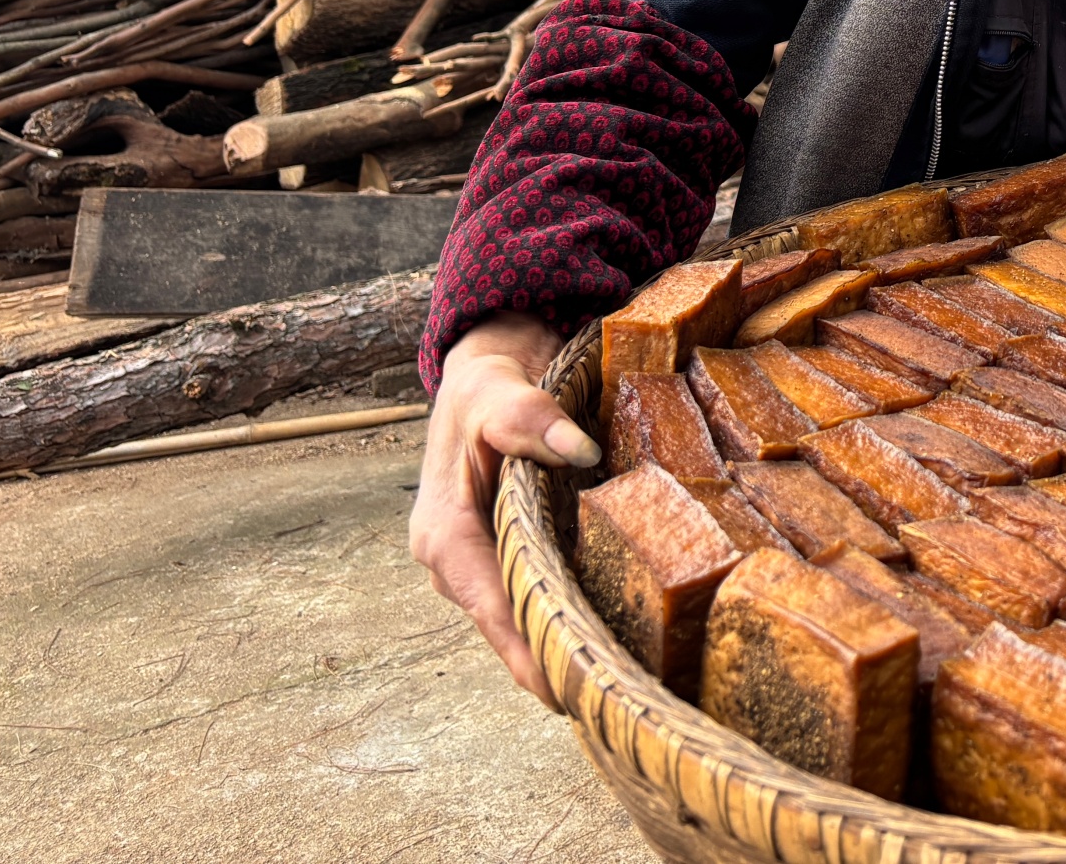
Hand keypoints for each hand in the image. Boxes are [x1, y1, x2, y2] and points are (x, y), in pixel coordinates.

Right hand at [408, 311, 598, 707]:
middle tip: (611, 693)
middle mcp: (458, 562)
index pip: (489, 604)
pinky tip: (620, 629)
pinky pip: (543, 590)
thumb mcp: (495, 389)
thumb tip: (579, 447)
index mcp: (443, 535)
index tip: (563, 688)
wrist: (489, 372)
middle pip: (511, 623)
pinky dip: (574, 609)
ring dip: (568, 639)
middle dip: (555, 658)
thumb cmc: (484, 384)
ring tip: (622, 676)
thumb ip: (529, 416)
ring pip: (528, 612)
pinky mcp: (512, 554)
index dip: (525, 650)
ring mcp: (485, 562)